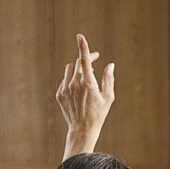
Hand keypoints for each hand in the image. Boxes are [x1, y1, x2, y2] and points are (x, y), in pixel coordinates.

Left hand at [57, 33, 114, 158]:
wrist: (82, 130)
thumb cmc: (98, 114)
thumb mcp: (108, 97)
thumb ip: (108, 79)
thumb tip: (110, 65)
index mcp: (88, 84)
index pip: (84, 61)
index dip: (83, 47)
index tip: (80, 36)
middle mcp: (75, 85)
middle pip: (79, 63)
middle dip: (87, 59)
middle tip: (95, 58)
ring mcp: (65, 89)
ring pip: (70, 69)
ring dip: (78, 69)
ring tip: (86, 78)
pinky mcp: (59, 94)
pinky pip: (65, 80)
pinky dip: (72, 80)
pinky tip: (78, 91)